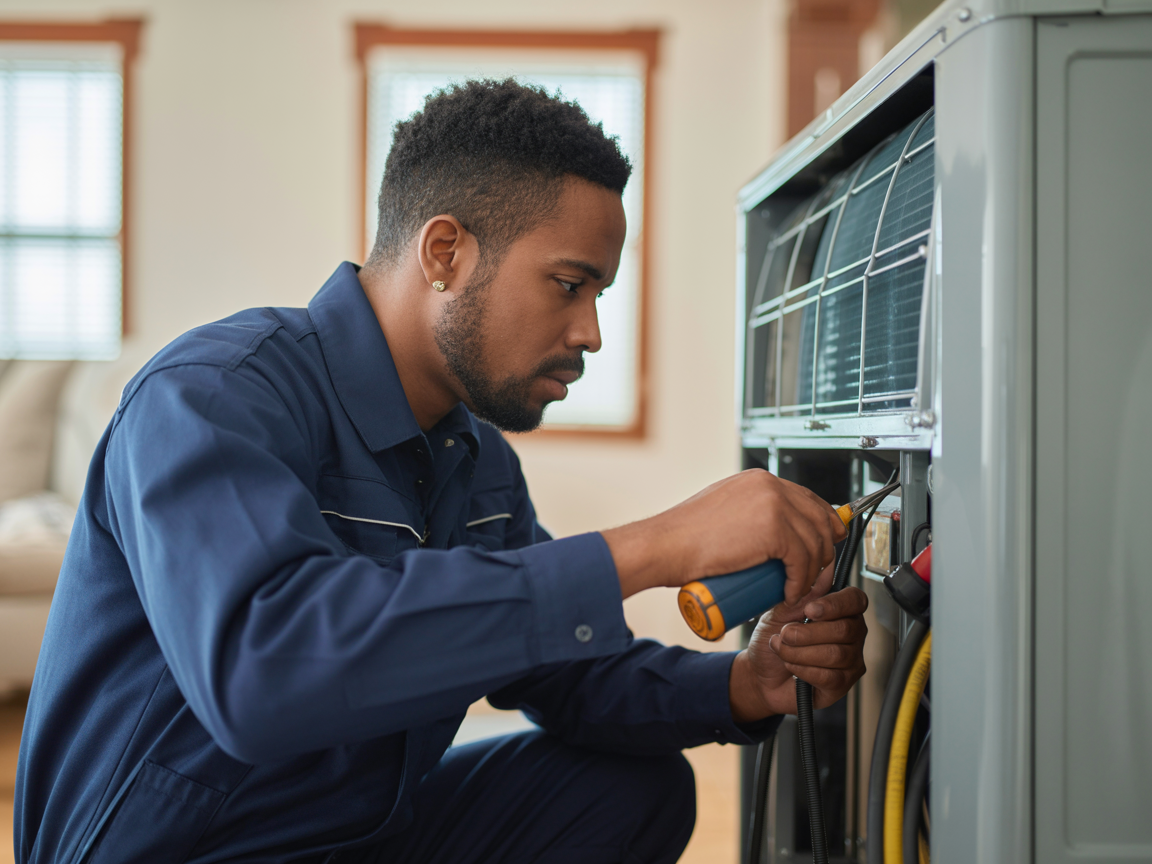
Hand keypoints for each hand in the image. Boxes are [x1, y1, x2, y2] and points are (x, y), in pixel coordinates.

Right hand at [601, 469, 845, 600]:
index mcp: (759, 480)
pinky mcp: (775, 529)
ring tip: (798, 589)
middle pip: (818, 517)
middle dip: (825, 548)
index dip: (821, 523)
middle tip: (818, 573)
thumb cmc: (683, 537)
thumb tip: (763, 533)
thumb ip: (742, 513)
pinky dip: (802, 581)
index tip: (825, 543)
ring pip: (815, 541)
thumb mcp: (721, 512)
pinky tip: (791, 592)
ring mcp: (774, 504)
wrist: (664, 545)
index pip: (806, 498)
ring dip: (813, 572)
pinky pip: (804, 559)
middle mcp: (770, 485)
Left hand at [728, 566, 868, 721]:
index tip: (809, 610)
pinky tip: (791, 666)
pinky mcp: (842, 685)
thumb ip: (802, 596)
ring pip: (836, 654)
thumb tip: (824, 572)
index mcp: (840, 610)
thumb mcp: (779, 613)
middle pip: (845, 629)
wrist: (759, 674)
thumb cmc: (774, 640)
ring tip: (782, 650)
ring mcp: (850, 660)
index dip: (835, 604)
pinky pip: (829, 676)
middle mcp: (852, 634)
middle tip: (785, 634)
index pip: (855, 600)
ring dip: (801, 652)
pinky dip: (803, 669)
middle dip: (808, 633)